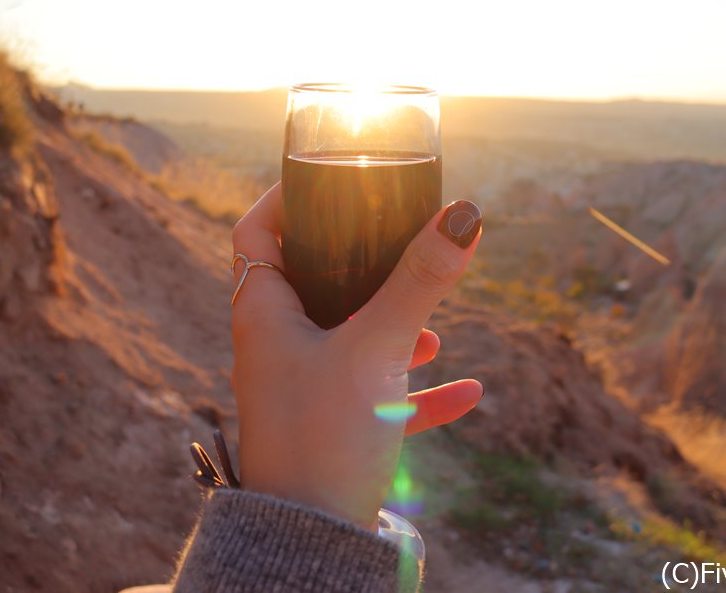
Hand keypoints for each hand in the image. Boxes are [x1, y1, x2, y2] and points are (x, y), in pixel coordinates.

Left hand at [230, 183, 483, 528]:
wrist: (311, 544)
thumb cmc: (324, 437)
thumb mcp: (375, 350)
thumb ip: (419, 283)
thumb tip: (464, 215)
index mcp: (264, 314)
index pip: (257, 232)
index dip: (288, 199)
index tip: (335, 182)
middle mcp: (277, 346)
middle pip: (313, 279)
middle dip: (361, 262)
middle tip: (400, 244)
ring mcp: (304, 388)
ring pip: (348, 336)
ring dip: (392, 326)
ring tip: (434, 328)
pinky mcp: (333, 428)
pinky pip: (377, 394)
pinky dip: (416, 389)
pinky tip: (468, 392)